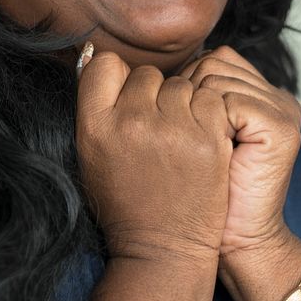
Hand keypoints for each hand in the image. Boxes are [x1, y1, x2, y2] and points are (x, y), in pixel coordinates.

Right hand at [76, 48, 233, 266]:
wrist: (162, 246)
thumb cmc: (124, 198)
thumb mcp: (90, 151)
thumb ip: (93, 104)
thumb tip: (95, 54)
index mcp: (95, 123)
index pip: (105, 63)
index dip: (117, 77)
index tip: (126, 96)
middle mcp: (130, 121)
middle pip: (146, 74)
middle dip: (153, 95)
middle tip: (156, 128)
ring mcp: (171, 128)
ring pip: (180, 84)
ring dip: (182, 104)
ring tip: (178, 136)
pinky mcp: (207, 139)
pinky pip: (210, 98)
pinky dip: (208, 113)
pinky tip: (200, 139)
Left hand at [181, 46, 300, 300]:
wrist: (233, 239)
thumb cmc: (197, 192)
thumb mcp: (188, 134)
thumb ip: (180, 96)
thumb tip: (120, 61)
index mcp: (258, 93)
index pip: (212, 58)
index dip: (183, 87)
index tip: (174, 126)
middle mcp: (275, 96)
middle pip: (210, 63)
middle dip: (184, 98)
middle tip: (184, 142)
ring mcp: (281, 109)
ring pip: (214, 78)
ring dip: (192, 113)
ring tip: (197, 149)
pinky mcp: (280, 126)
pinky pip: (222, 100)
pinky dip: (207, 125)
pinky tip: (211, 152)